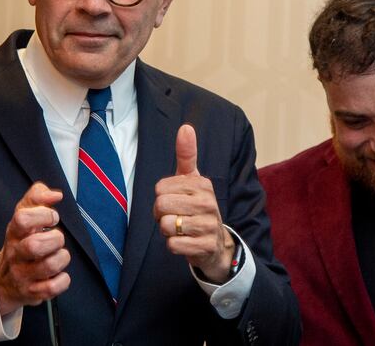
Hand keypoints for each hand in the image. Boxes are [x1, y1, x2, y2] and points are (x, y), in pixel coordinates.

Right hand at [0, 182, 70, 314]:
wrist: (2, 281)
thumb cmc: (21, 242)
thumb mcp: (24, 215)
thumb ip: (38, 196)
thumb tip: (55, 195)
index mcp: (15, 232)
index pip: (23, 219)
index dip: (44, 215)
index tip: (53, 217)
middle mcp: (16, 253)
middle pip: (35, 245)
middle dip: (55, 239)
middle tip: (56, 239)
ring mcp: (23, 274)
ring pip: (48, 266)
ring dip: (62, 258)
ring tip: (59, 255)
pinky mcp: (31, 292)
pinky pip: (52, 288)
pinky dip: (62, 281)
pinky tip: (59, 274)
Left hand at [153, 124, 235, 282]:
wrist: (215, 243)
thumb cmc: (196, 207)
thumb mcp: (192, 180)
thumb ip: (186, 154)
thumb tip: (186, 127)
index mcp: (202, 184)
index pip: (160, 188)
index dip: (161, 198)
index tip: (175, 201)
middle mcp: (208, 202)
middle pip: (160, 206)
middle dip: (161, 215)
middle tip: (176, 217)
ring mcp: (208, 225)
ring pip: (166, 226)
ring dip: (167, 231)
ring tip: (181, 229)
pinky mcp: (205, 247)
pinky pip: (172, 245)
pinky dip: (174, 246)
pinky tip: (186, 242)